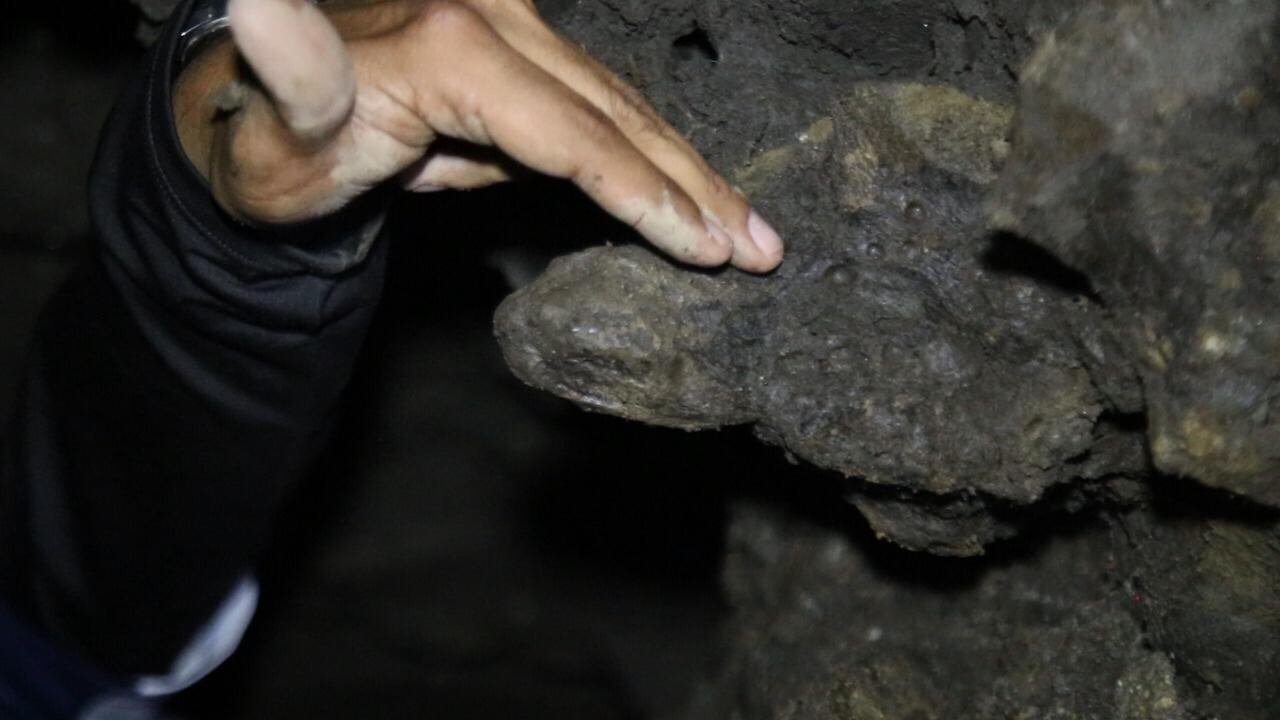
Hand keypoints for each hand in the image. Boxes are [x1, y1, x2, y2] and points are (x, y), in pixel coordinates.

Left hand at [173, 0, 783, 271]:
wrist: (268, 120)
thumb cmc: (278, 145)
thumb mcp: (279, 120)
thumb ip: (292, 64)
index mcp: (452, 46)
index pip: (574, 134)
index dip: (646, 195)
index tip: (711, 252)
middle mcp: (494, 22)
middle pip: (618, 115)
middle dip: (695, 187)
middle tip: (764, 250)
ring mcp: (513, 29)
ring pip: (621, 108)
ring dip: (689, 172)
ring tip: (752, 231)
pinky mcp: (520, 49)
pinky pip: (599, 108)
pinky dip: (648, 153)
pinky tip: (690, 191)